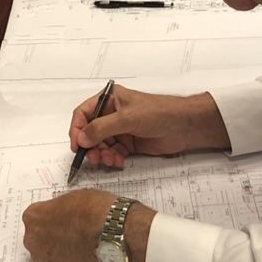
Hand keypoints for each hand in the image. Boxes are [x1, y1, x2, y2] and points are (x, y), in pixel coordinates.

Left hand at [22, 190, 153, 261]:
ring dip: (61, 258)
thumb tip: (66, 214)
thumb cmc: (93, 209)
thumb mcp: (71, 198)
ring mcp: (42, 260)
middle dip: (53, 242)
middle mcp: (32, 240)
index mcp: (33, 217)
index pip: (36, 221)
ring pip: (49, 261)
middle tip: (71, 239)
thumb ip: (61, 210)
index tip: (61, 224)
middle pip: (39, 243)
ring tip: (80, 251)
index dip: (52, 222)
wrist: (106, 227)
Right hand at [69, 85, 229, 168]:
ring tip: (109, 160)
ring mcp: (121, 129)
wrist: (184, 126)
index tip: (77, 145)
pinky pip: (113, 153)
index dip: (77, 129)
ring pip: (101, 145)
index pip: (84, 114)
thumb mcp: (127, 118)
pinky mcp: (130, 143)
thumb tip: (82, 138)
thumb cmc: (160, 112)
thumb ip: (102, 128)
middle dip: (90, 146)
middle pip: (90, 133)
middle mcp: (113, 114)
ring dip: (102, 155)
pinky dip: (112, 159)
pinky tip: (118, 161)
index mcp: (110, 99)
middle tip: (94, 157)